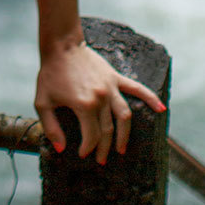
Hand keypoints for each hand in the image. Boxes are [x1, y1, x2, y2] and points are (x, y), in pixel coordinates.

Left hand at [34, 40, 165, 164]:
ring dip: (124, 135)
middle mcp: (101, 98)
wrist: (61, 45)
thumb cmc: (50, 74)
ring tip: (121, 148)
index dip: (88, 148)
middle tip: (101, 159)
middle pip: (108, 130)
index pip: (92, 136)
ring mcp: (110, 87)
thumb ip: (51, 127)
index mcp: (84, 105)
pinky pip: (136, 89)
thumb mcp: (42, 102)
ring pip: (124, 117)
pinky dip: (150, 98)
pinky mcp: (115, 77)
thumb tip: (60, 148)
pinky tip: (161, 109)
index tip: (83, 154)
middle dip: (105, 148)